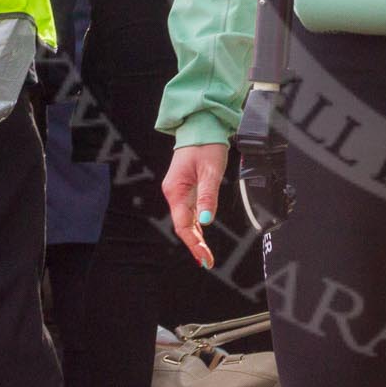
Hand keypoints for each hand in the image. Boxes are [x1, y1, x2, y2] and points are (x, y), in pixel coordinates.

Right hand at [161, 142, 228, 269]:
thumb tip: (207, 220)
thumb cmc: (206, 145)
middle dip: (194, 244)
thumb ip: (208, 196)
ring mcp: (177, 190)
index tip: (205, 257)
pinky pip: (188, 210)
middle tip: (207, 261)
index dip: (194, 243)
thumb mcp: (211, 171)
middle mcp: (173, 192)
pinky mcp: (184, 186)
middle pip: (182, 225)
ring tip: (204, 253)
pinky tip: (201, 233)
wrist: (201, 126)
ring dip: (194, 236)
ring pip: (185, 219)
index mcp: (176, 190)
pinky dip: (195, 224)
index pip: (184, 224)